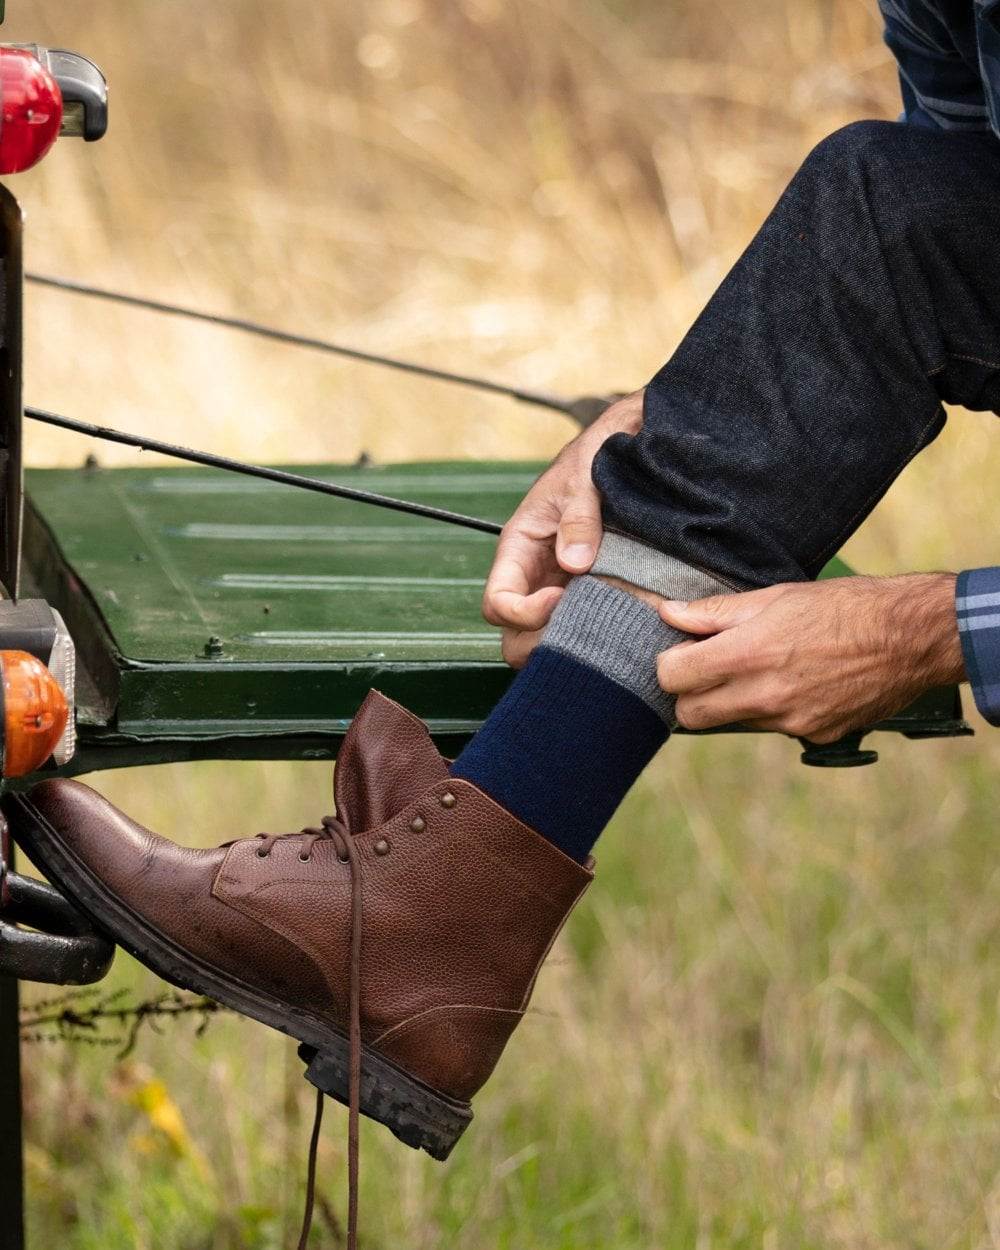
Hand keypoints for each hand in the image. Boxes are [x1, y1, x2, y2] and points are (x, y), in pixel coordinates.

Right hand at [482, 390, 643, 666]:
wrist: (625, 444)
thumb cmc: (595, 456)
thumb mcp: (584, 478)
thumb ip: (579, 518)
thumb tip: (574, 564)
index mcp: (519, 547)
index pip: (498, 604)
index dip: (524, 614)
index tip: (562, 599)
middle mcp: (533, 573)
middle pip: (515, 634)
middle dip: (542, 641)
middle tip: (585, 628)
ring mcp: (558, 585)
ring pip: (547, 637)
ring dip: (571, 641)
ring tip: (606, 628)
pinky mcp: (587, 589)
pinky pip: (580, 625)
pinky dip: (595, 634)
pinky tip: (623, 623)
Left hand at [657, 574, 964, 742]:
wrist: (911, 638)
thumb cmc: (843, 606)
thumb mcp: (774, 598)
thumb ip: (715, 613)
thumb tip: (668, 613)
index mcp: (746, 655)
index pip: (671, 678)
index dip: (670, 664)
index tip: (683, 653)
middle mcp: (763, 696)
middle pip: (690, 714)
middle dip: (690, 693)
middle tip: (709, 668)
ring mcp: (789, 722)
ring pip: (733, 723)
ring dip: (733, 702)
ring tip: (762, 669)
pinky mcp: (815, 736)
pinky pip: (774, 729)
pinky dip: (775, 711)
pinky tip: (799, 683)